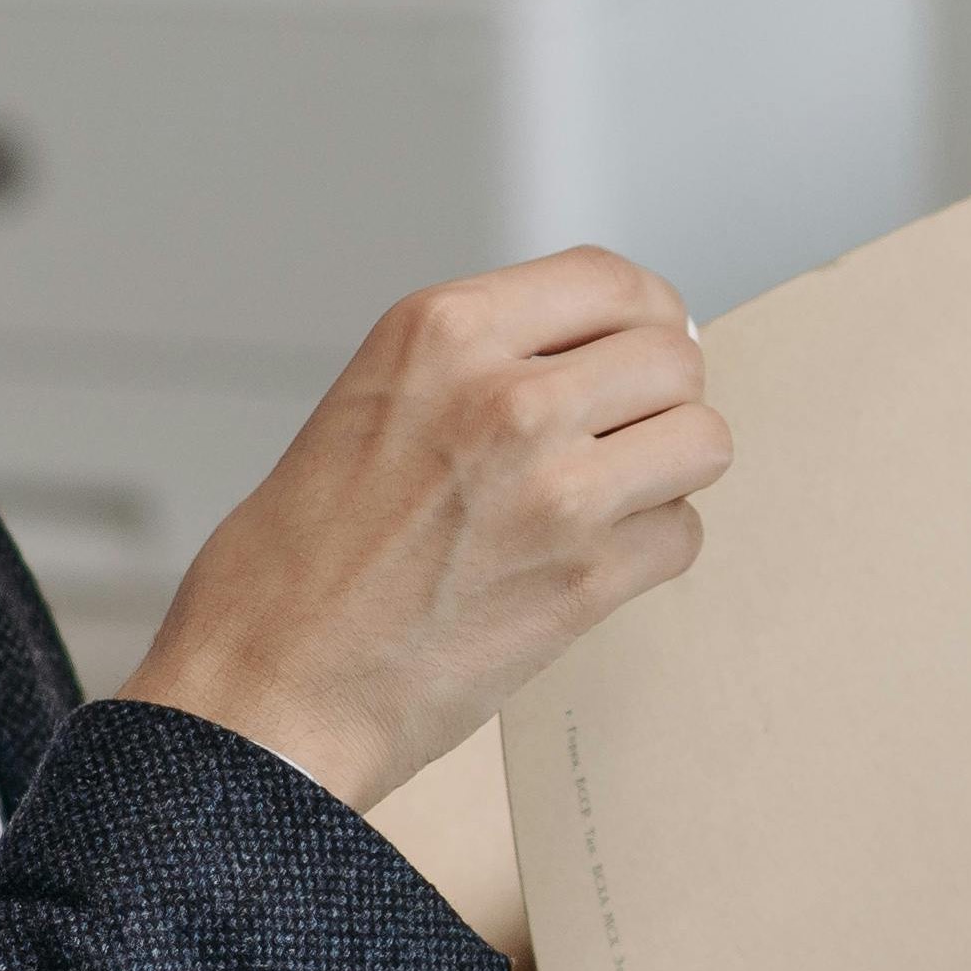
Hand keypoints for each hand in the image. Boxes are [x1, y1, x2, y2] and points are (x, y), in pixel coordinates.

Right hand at [115, 248, 732, 814]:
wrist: (268, 690)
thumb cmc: (295, 565)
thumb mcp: (371, 398)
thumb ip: (481, 361)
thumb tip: (607, 350)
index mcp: (443, 332)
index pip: (613, 280)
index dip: (643, 318)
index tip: (638, 349)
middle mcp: (507, 395)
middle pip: (674, 357)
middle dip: (659, 398)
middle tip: (621, 437)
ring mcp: (554, 487)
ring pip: (702, 440)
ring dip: (670, 472)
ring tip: (609, 498)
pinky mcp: (586, 578)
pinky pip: (683, 533)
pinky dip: (651, 551)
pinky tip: (585, 564)